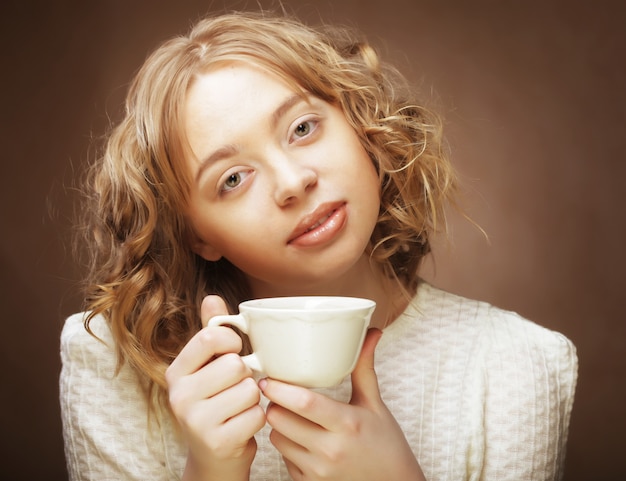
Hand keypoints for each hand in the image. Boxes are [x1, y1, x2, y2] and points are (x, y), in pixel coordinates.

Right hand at [165, 295, 265, 480]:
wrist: (213, 458)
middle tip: (236, 388)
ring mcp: (196, 422)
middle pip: (235, 364)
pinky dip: (257, 419)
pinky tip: (243, 425)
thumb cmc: (216, 402)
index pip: (211, 337)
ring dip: (253, 398)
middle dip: (245, 375)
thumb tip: (212, 297)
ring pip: (249, 389)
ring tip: (239, 407)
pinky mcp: (218, 442)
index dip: (233, 341)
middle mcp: (179, 396)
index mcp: (176, 371)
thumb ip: (211, 333)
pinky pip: (257, 415)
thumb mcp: (208, 367)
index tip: (234, 352)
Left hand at [260, 329, 425, 480]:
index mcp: (347, 424)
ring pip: (277, 440)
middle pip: (280, 420)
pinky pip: (284, 459)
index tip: (267, 378)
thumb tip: (371, 333)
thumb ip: (364, 368)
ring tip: (290, 415)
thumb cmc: (385, 443)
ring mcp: (319, 471)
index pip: (304, 403)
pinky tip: (299, 438)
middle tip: (277, 394)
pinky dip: (286, 446)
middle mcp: (330, 450)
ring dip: (278, 425)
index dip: (279, 389)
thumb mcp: (375, 404)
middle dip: (274, 404)